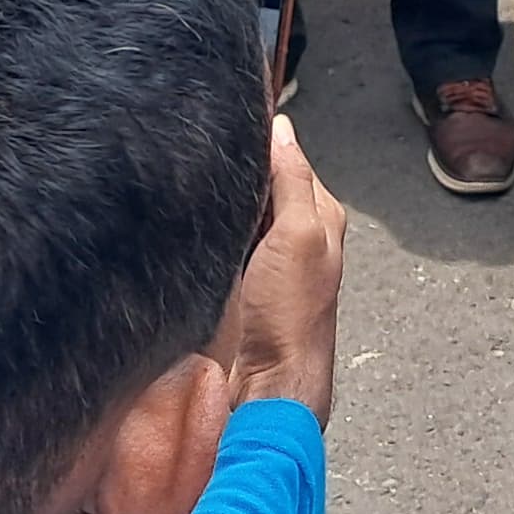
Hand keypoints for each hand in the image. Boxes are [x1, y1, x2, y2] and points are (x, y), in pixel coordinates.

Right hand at [214, 115, 348, 422]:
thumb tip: (282, 129)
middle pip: (262, 183)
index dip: (262, 142)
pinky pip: (221, 242)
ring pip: (239, 211)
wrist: (266, 387)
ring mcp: (266, 260)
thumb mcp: (299, 235)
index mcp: (320, 216)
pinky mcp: (238, 283)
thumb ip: (294, 181)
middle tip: (206, 157)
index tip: (229, 126)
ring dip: (221, 202)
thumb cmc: (290, 318)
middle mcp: (296, 234)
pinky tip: (193, 227)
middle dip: (238, 171)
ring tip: (196, 188)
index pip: (289, 157)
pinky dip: (209, 232)